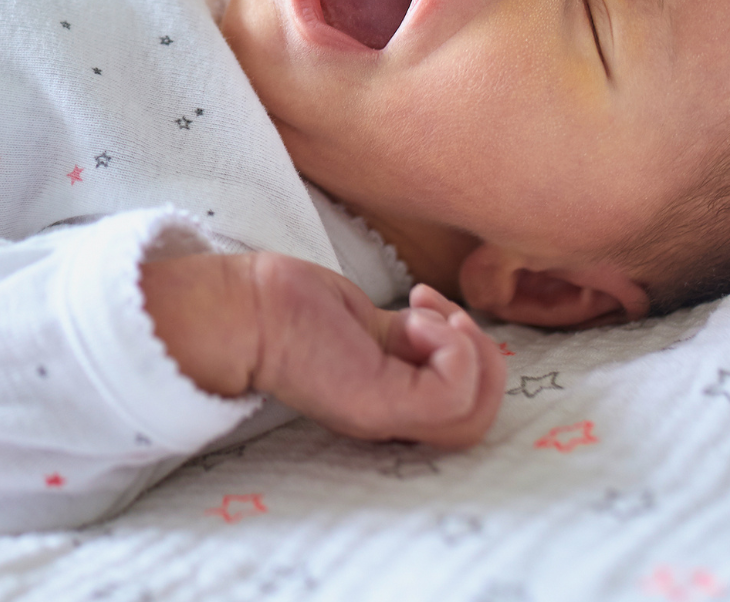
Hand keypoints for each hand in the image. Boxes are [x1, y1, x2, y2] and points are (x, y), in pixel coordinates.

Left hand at [143, 253, 506, 449]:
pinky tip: (413, 319)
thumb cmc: (295, 307)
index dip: (471, 360)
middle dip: (483, 357)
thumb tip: (451, 329)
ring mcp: (386, 418)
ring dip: (468, 350)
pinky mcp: (380, 405)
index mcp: (390, 405)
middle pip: (480, 422)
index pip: (465, 413)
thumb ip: (412, 341)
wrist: (246, 307)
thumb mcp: (374, 328)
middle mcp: (391, 421)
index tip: (433, 311)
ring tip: (424, 317)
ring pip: (477, 415)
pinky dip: (452, 347)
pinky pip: (455, 392)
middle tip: (440, 315)